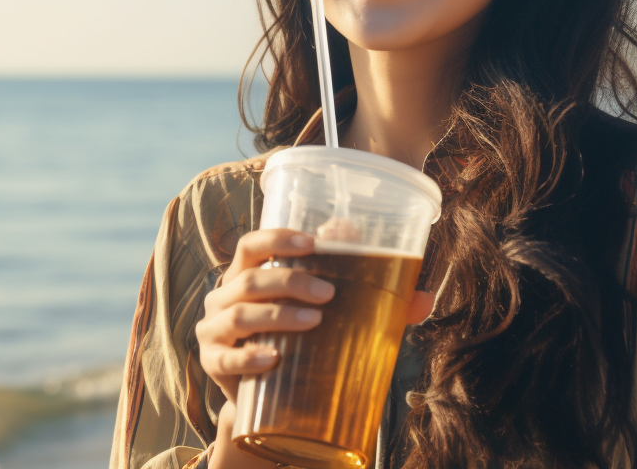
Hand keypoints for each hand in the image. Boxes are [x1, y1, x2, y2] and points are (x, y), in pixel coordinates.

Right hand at [197, 229, 438, 403]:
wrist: (267, 397)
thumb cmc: (297, 340)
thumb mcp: (326, 315)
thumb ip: (370, 302)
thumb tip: (423, 297)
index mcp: (247, 274)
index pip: (252, 244)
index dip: (277, 239)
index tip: (313, 243)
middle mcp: (224, 296)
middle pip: (249, 278)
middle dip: (289, 281)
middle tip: (329, 293)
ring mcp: (213, 330)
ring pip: (239, 314)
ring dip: (276, 315)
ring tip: (314, 322)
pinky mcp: (213, 364)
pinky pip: (226, 358)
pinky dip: (248, 357)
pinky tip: (273, 359)